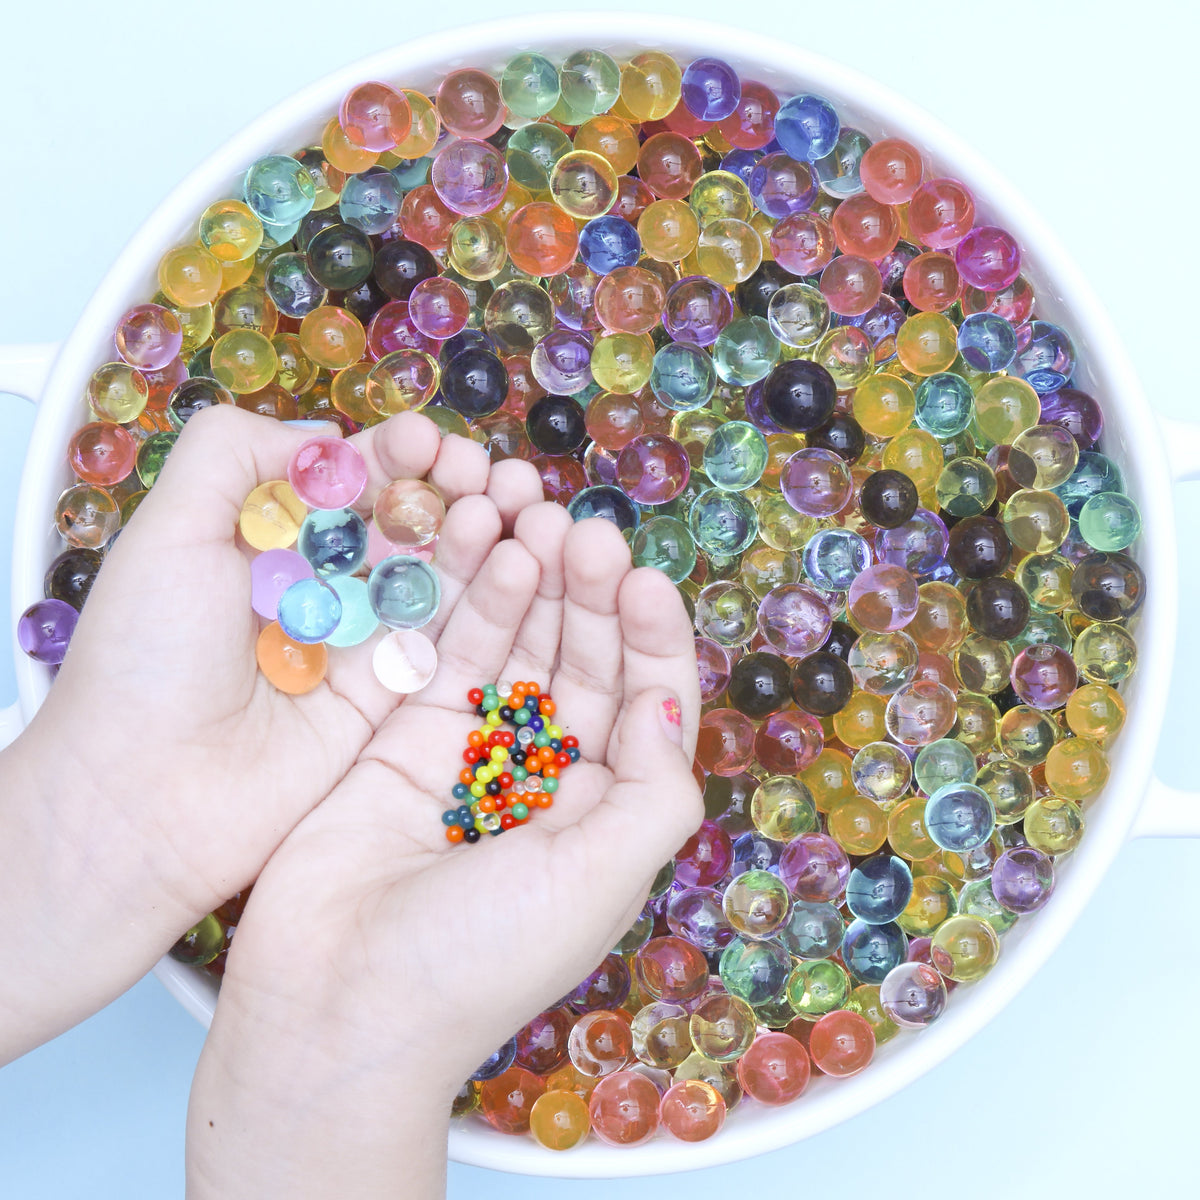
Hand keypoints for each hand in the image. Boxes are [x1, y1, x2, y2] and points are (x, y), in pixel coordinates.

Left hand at [0, 403, 540, 1058]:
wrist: (144, 798)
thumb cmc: (140, 663)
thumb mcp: (165, 532)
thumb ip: (232, 456)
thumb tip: (326, 441)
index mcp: (264, 540)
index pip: (344, 480)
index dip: (392, 454)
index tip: (427, 441)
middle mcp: (317, 588)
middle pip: (401, 522)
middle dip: (449, 490)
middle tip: (487, 474)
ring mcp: (357, 644)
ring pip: (434, 576)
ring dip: (478, 536)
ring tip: (514, 505)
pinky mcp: (389, 699)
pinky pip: (447, 641)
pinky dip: (484, 601)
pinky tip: (513, 563)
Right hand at [186, 508, 701, 1198]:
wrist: (335, 1007)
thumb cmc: (480, 960)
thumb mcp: (599, 879)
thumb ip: (652, 791)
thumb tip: (668, 702)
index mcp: (600, 815)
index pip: (642, 704)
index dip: (650, 639)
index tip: (644, 579)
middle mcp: (541, 779)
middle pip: (580, 663)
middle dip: (592, 597)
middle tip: (590, 534)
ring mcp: (468, 753)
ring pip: (517, 648)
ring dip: (537, 585)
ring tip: (543, 521)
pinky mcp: (400, 737)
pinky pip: (448, 656)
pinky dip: (475, 606)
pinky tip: (496, 553)